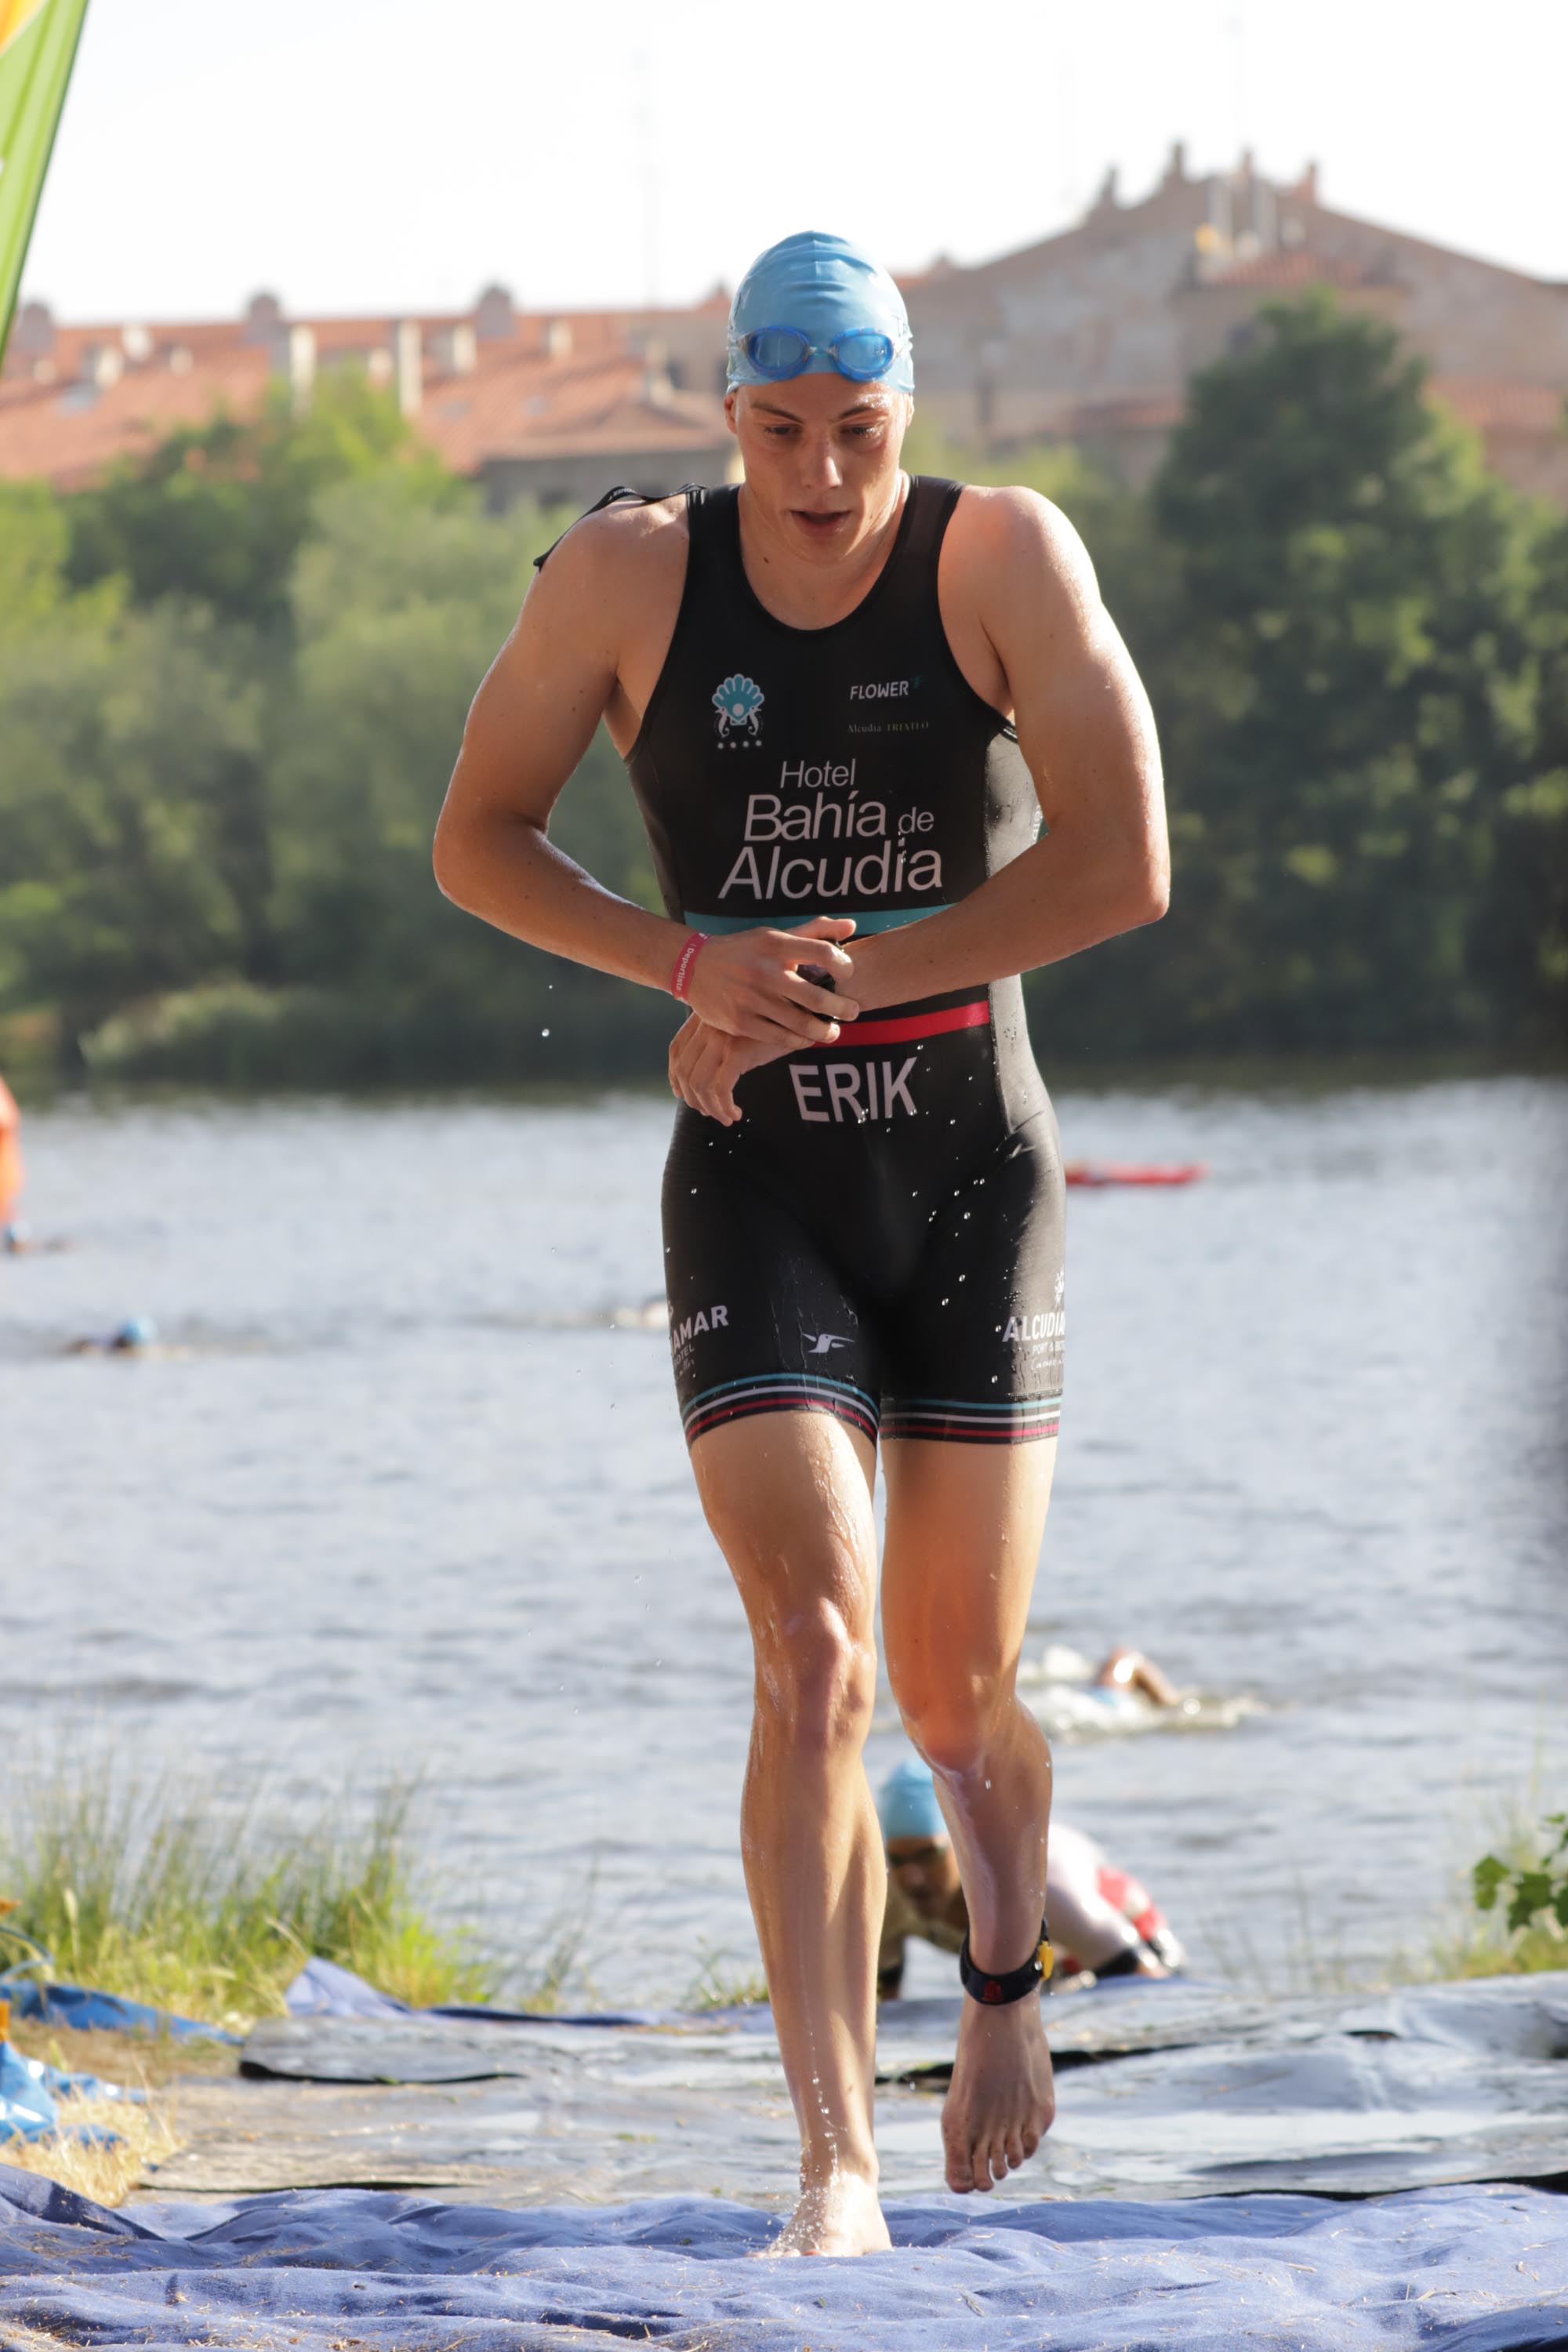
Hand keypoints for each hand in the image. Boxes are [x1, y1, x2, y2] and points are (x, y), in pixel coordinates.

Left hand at [669, 1014, 795, 1125]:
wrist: (802, 1012)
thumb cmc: (775, 1024)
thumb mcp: (740, 1029)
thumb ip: (721, 1042)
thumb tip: (706, 1076)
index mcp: (705, 1017)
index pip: (676, 1048)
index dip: (674, 1076)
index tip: (682, 1094)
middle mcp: (709, 1025)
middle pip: (684, 1070)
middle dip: (692, 1098)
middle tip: (708, 1112)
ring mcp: (721, 1038)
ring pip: (699, 1084)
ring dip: (709, 1107)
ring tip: (724, 1117)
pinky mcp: (737, 1051)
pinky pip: (720, 1089)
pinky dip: (723, 1107)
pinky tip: (735, 1114)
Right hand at [683, 917, 856, 1043]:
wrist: (693, 967)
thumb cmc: (743, 950)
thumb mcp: (773, 935)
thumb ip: (813, 931)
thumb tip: (851, 926)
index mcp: (775, 945)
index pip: (823, 952)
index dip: (844, 965)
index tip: (848, 974)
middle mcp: (764, 971)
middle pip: (816, 997)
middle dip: (843, 1008)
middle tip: (854, 1011)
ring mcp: (752, 999)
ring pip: (800, 1023)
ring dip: (825, 1031)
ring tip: (834, 1031)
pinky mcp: (741, 1022)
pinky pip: (779, 1037)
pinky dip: (799, 1040)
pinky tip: (807, 1038)